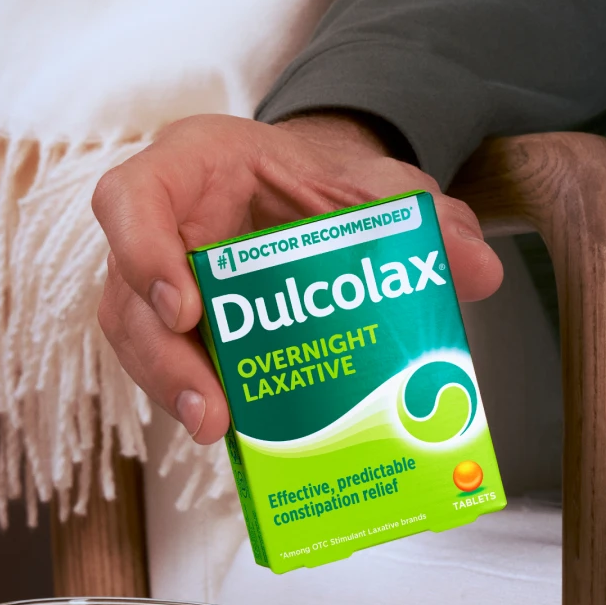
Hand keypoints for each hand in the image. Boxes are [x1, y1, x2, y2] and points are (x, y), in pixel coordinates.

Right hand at [92, 112, 502, 444]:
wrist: (324, 198)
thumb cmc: (333, 184)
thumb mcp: (384, 190)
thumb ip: (428, 220)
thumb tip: (480, 269)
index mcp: (195, 167)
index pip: (132, 197)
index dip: (141, 251)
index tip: (183, 308)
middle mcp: (163, 226)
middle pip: (126, 294)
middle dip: (162, 359)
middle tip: (210, 412)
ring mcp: (163, 281)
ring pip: (141, 342)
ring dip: (175, 392)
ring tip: (221, 433)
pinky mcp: (184, 332)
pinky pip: (178, 369)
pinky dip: (207, 399)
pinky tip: (247, 436)